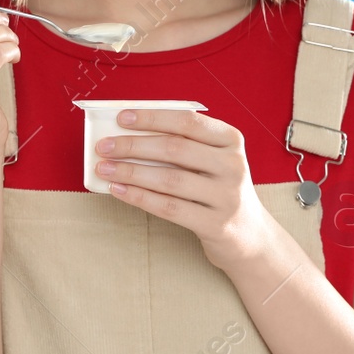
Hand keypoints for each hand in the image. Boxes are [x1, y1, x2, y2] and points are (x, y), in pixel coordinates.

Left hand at [94, 109, 274, 272]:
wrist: (250, 235)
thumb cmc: (218, 189)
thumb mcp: (212, 161)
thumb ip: (182, 145)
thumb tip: (128, 135)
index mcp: (231, 140)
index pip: (187, 121)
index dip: (152, 118)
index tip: (121, 118)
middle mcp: (232, 165)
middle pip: (175, 149)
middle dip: (133, 146)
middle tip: (103, 146)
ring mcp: (227, 196)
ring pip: (169, 179)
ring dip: (131, 172)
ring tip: (103, 169)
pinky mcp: (216, 225)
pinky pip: (170, 208)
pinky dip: (140, 197)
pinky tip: (119, 191)